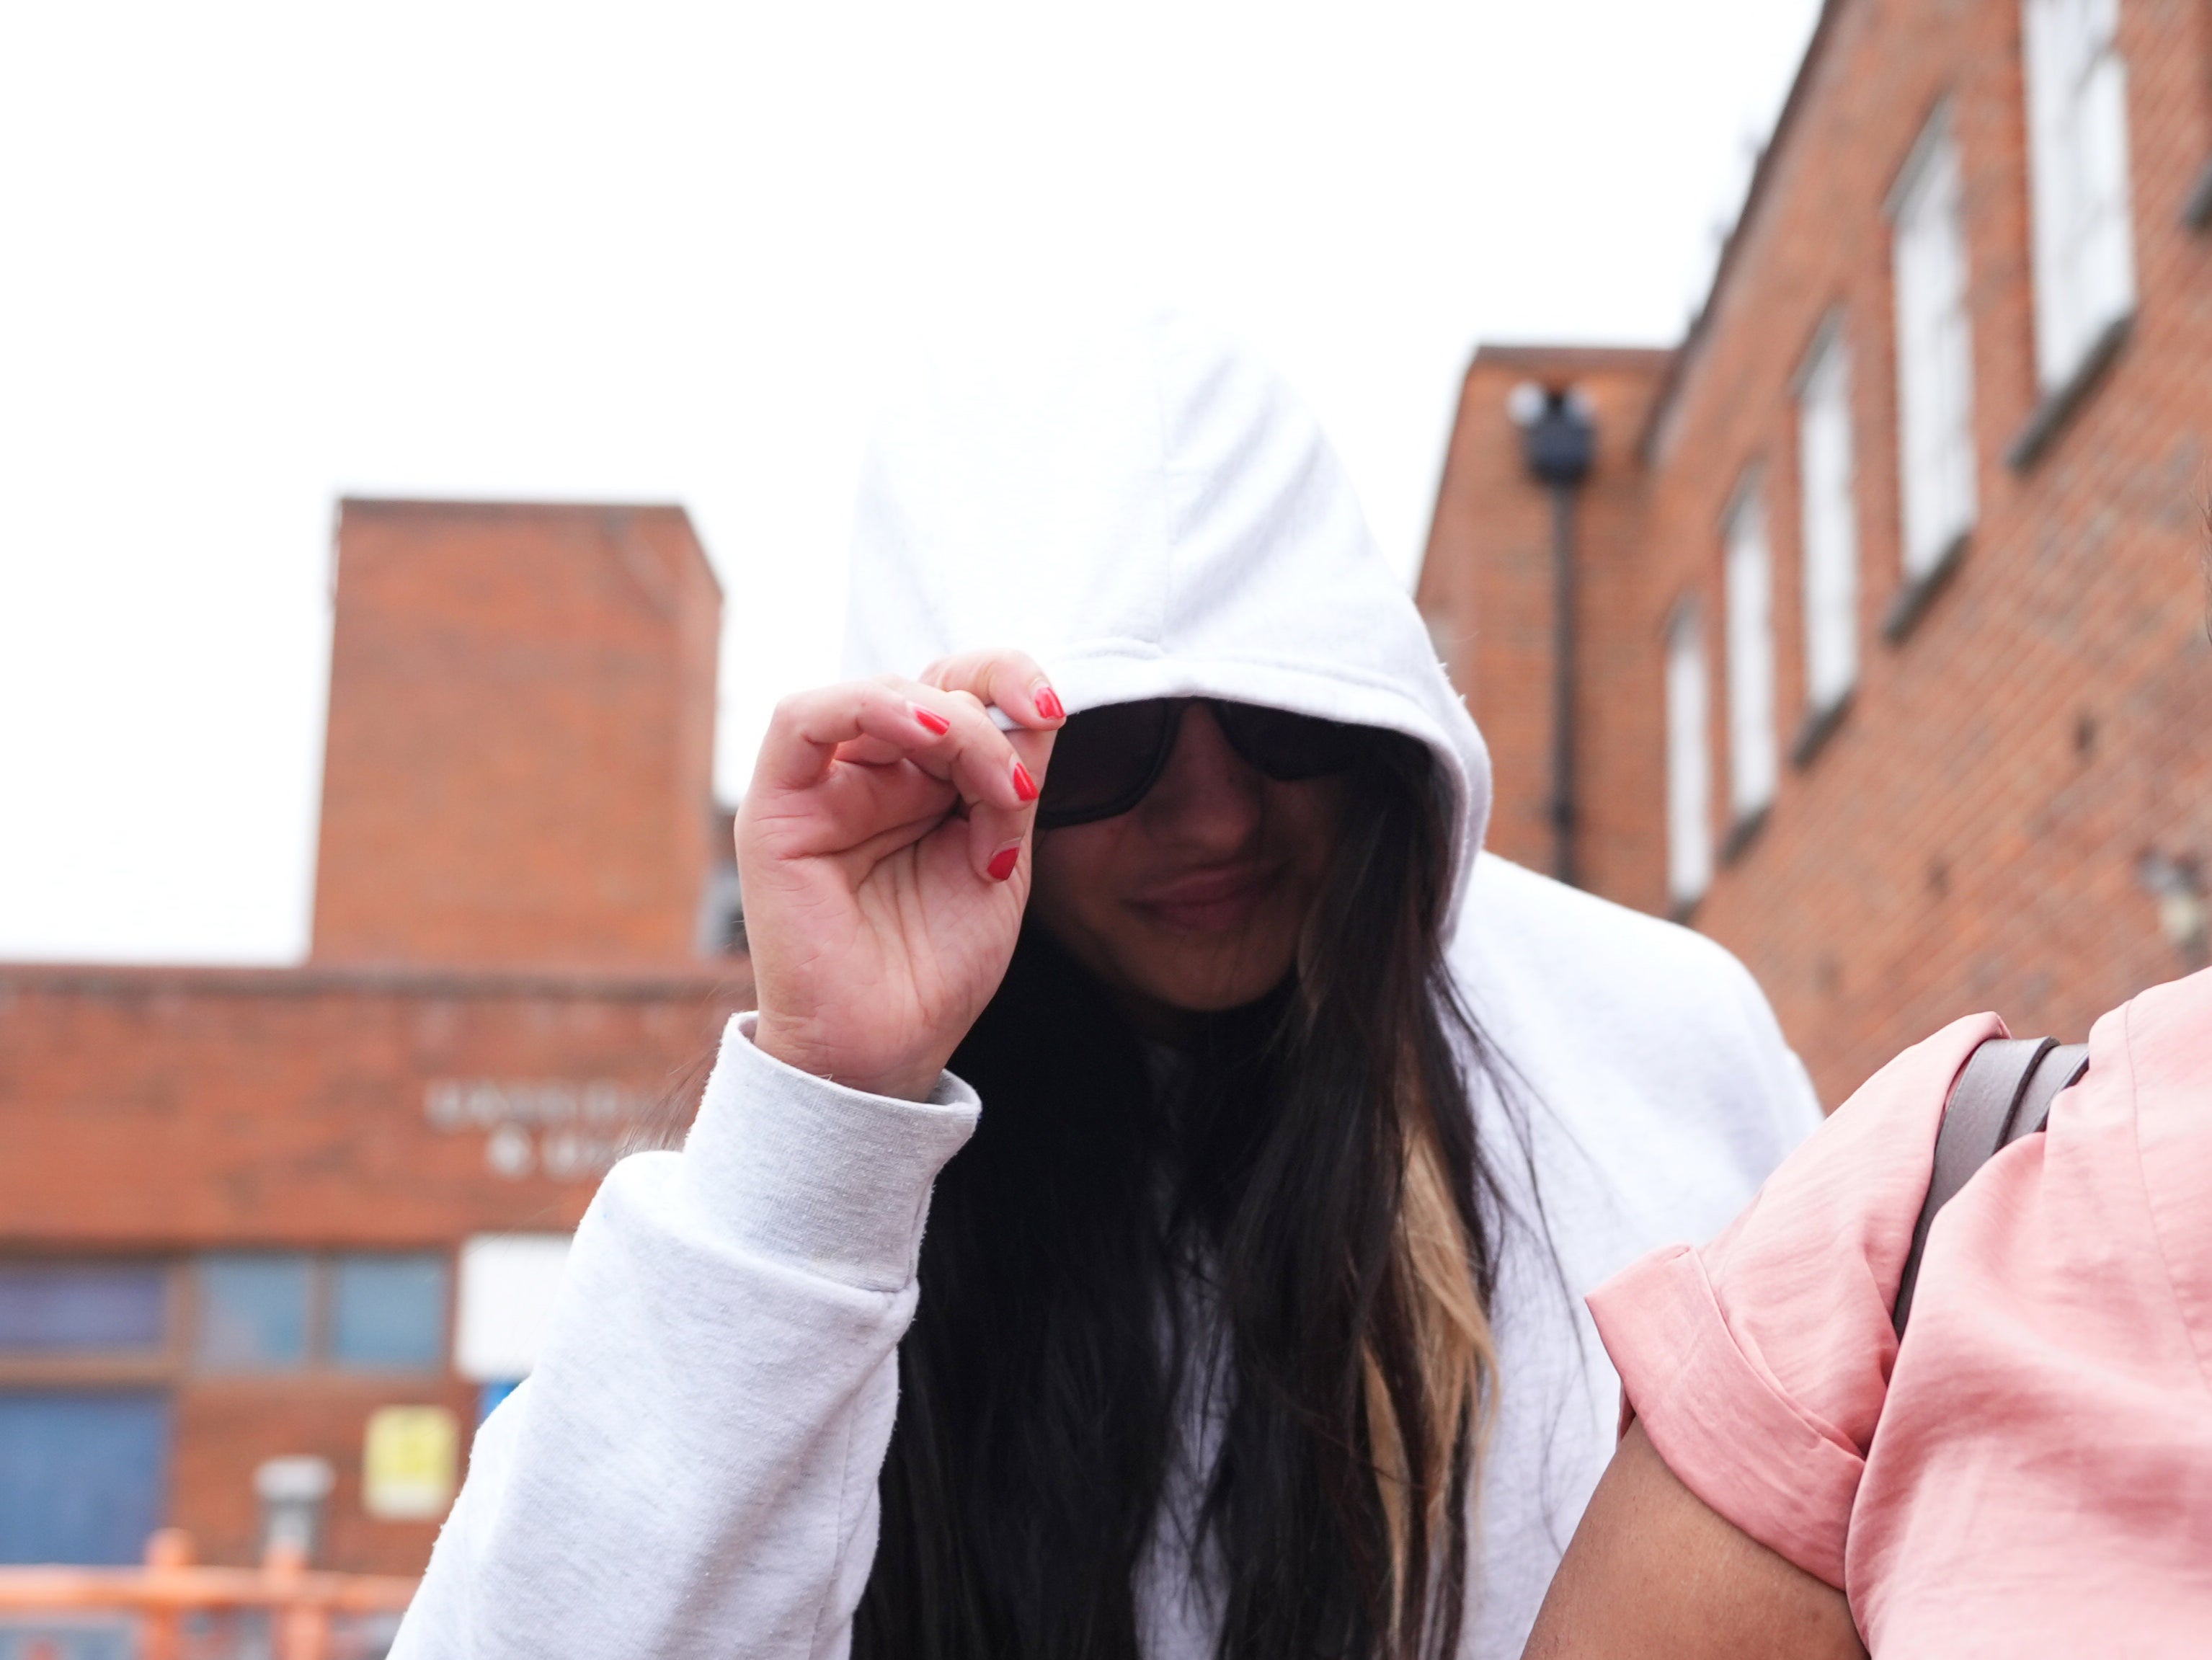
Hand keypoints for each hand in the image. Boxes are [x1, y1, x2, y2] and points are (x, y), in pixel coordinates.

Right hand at [738, 649, 1063, 1100]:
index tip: (1051, 710)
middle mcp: (869, 775)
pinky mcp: (777, 809)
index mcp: (922, 782)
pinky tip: (924, 731)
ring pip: (878, 693)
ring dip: (950, 721)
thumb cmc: (938, 967)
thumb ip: (1011, 777)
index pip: (959, 691)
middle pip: (928, 684)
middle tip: (1018, 786)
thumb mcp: (1001, 855)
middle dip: (989, 715)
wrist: (889, 1049)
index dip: (1006, 678)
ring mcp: (821, 789)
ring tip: (989, 782)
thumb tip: (1035, 705)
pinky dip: (870, 705)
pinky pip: (802, 719)